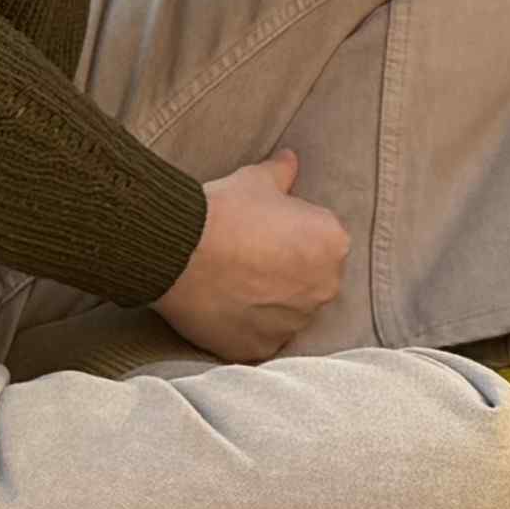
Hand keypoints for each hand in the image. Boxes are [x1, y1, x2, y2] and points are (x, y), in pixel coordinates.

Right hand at [156, 151, 352, 362]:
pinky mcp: (262, 348)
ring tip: (233, 284)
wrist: (176, 249)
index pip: (322, 244)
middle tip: (248, 261)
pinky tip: (225, 308)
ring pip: (288, 314)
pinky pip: (261, 338)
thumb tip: (290, 160)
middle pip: (310, 281)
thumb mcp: (255, 180)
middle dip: (286, 273)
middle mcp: (324, 288)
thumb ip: (281, 173)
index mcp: (333, 245)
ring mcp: (294, 322)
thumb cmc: (223, 211)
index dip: (292, 237)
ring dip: (269, 303)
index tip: (265, 234)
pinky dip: (247, 328)